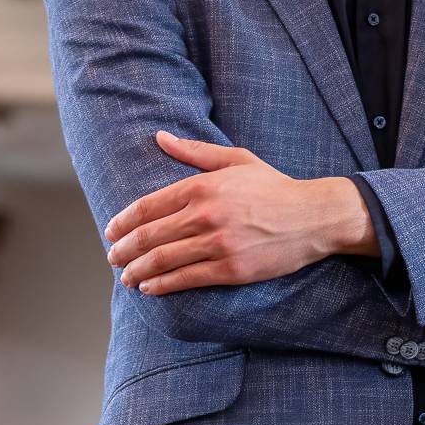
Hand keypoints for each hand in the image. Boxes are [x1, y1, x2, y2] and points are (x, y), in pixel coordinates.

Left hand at [103, 131, 376, 293]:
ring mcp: (218, 243)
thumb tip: (160, 137)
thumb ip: (195, 151)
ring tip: (125, 276)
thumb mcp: (237, 160)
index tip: (111, 231)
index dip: (124, 221)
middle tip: (112, 257)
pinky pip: (186, 279)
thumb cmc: (275, 187)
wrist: (313, 216)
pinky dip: (162, 285)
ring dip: (137, 270)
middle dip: (124, 250)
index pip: (149, 205)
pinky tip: (149, 287)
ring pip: (163, 260)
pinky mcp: (230, 269)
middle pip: (150, 236)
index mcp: (204, 185)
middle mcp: (207, 214)